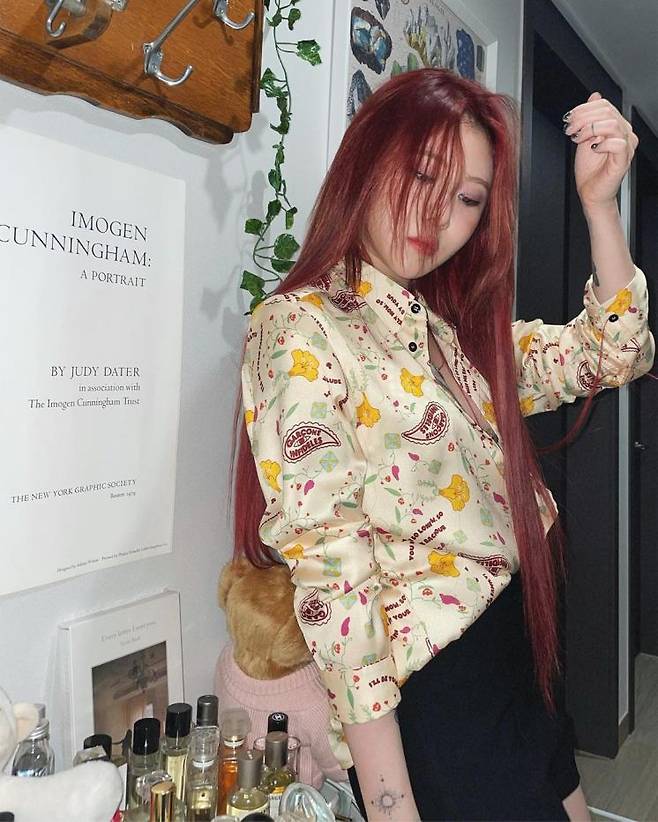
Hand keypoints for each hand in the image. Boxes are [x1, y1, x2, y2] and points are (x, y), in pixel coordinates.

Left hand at [563, 91, 638, 210]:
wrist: (590, 193)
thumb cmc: (589, 170)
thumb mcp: (585, 138)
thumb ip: (589, 118)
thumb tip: (594, 95)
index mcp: (616, 126)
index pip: (604, 105)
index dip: (583, 109)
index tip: (569, 119)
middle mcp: (624, 133)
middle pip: (607, 111)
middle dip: (582, 118)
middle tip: (569, 129)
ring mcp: (626, 146)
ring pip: (612, 124)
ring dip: (589, 129)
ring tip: (578, 139)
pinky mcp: (623, 160)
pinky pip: (618, 143)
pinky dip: (602, 144)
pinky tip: (593, 149)